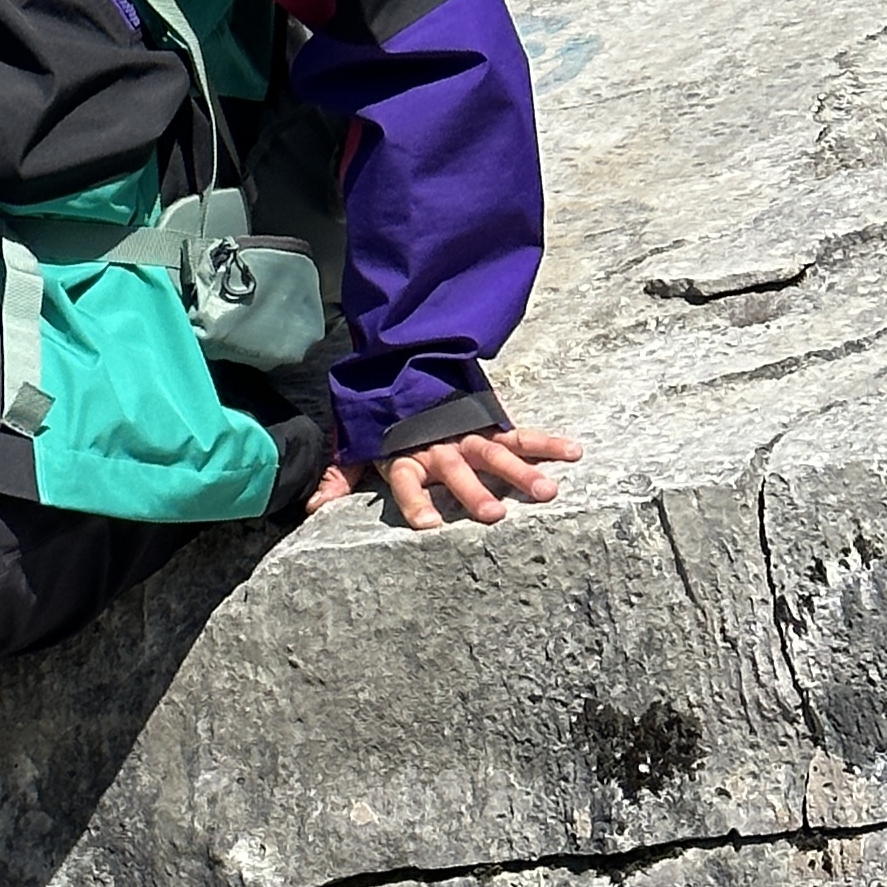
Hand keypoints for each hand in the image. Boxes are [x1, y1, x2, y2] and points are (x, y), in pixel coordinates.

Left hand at [304, 424, 582, 532]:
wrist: (395, 362)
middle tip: (494, 516)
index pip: (407, 480)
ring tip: (547, 492)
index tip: (430, 524)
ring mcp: (464, 435)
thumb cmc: (376, 414)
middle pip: (456, 471)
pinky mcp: (486, 424)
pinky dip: (546, 443)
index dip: (416, 501)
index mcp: (403, 454)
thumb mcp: (352, 441)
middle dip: (473, 492)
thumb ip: (339, 475)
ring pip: (494, 455)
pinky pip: (519, 435)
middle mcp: (437, 447)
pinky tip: (573, 452)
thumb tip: (313, 508)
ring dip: (520, 473)